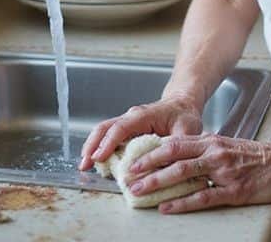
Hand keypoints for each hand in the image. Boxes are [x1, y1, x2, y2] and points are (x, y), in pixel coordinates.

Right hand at [78, 93, 202, 170]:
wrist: (182, 104)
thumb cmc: (184, 115)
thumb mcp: (187, 130)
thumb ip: (176, 146)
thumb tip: (164, 163)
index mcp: (143, 115)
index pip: (121, 128)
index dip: (109, 143)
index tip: (98, 157)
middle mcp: (131, 117)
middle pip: (105, 128)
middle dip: (92, 145)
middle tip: (84, 165)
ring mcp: (127, 123)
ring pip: (103, 131)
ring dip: (93, 147)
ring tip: (85, 166)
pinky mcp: (127, 130)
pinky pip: (109, 137)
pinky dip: (100, 148)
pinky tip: (97, 163)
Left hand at [124, 134, 270, 212]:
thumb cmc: (258, 157)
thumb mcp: (229, 146)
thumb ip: (206, 150)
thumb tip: (180, 158)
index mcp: (212, 141)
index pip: (174, 143)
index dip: (151, 152)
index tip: (133, 160)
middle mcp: (214, 152)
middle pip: (173, 156)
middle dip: (147, 167)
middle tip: (128, 177)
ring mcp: (224, 171)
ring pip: (183, 174)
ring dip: (158, 183)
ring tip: (140, 191)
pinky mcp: (234, 190)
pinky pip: (203, 196)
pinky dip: (182, 202)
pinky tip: (167, 207)